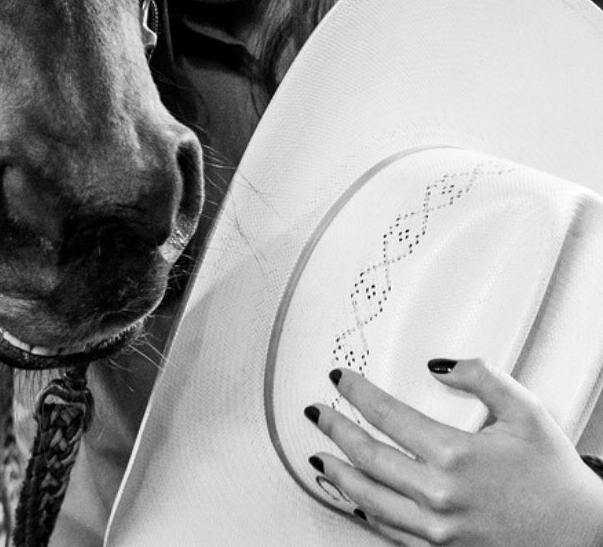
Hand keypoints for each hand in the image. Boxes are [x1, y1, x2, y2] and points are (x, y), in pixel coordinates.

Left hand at [306, 359, 602, 546]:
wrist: (582, 538)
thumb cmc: (556, 479)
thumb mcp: (526, 412)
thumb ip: (482, 377)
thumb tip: (440, 364)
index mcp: (455, 455)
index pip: (387, 415)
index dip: (357, 392)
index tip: (339, 378)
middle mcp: (439, 495)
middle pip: (368, 457)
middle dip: (336, 430)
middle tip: (318, 412)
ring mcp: (438, 529)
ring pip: (370, 499)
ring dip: (339, 475)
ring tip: (320, 458)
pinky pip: (391, 532)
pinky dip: (366, 512)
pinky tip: (354, 499)